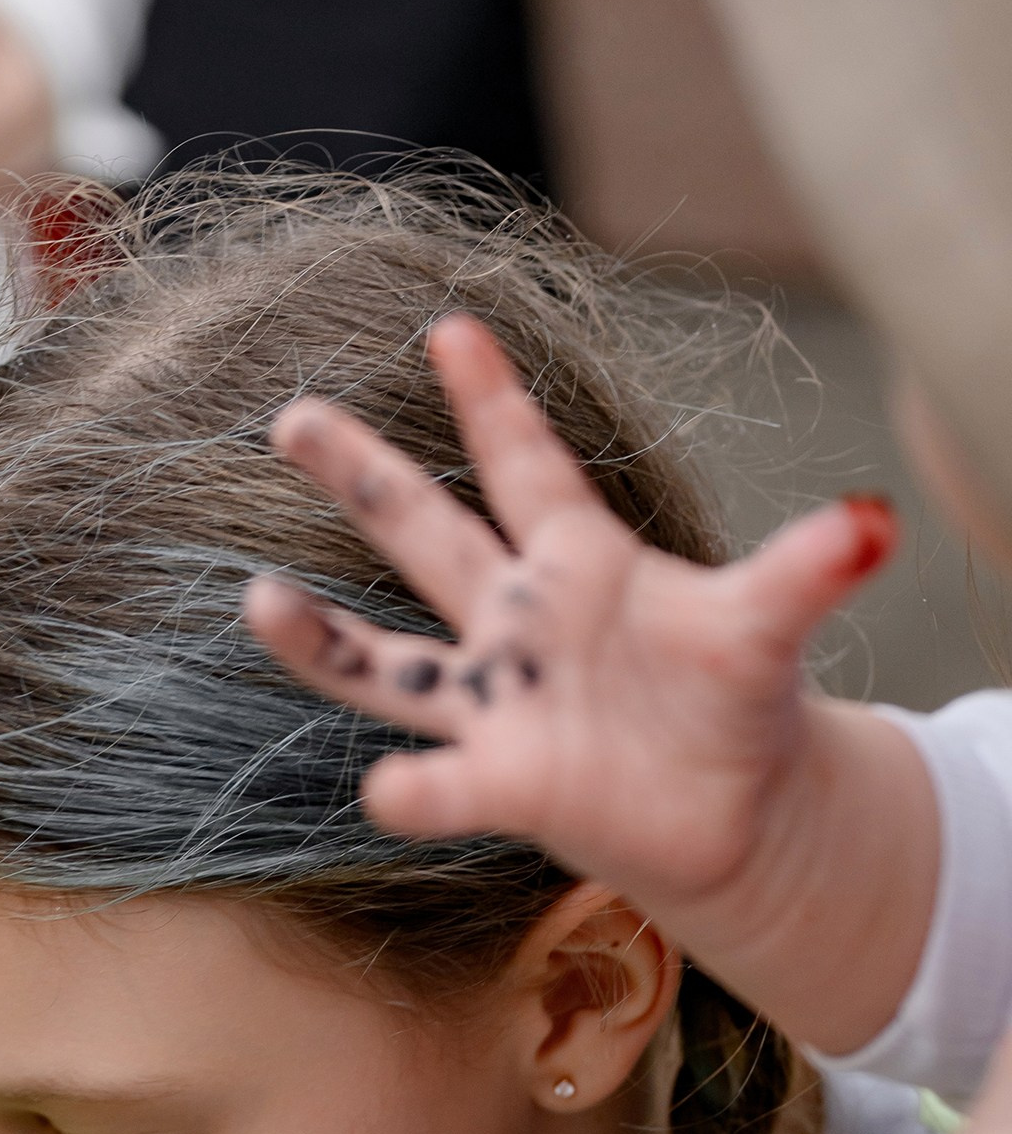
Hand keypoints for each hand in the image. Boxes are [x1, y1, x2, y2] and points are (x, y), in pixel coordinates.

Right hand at [242, 314, 938, 1058]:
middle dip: (361, 476)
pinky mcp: (500, 782)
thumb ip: (807, 569)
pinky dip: (416, 791)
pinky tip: (388, 790)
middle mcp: (518, 623)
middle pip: (424, 535)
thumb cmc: (734, 698)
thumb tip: (876, 521)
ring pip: (387, 665)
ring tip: (257, 600)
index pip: (525, 463)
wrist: (732, 808)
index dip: (490, 399)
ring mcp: (497, 703)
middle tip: (292, 416)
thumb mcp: (770, 623)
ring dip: (322, 641)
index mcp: (579, 560)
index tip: (447, 325)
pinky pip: (440, 784)